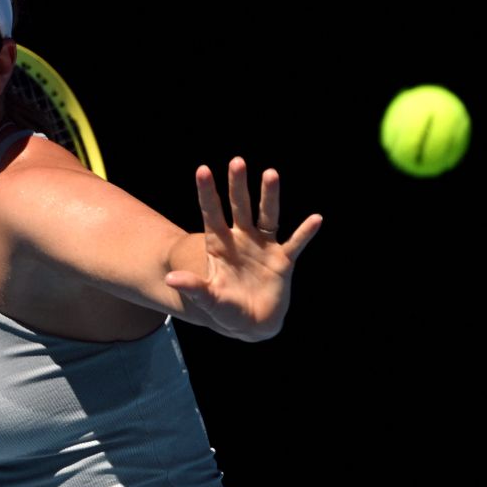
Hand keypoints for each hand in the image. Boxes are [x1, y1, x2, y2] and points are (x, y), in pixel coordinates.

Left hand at [165, 157, 321, 340]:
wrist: (251, 325)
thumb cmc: (224, 310)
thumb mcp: (208, 300)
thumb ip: (193, 288)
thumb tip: (170, 279)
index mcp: (220, 245)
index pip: (212, 213)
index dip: (207, 192)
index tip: (203, 169)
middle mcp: (242, 240)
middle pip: (239, 207)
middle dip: (238, 185)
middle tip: (237, 161)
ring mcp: (263, 248)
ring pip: (267, 216)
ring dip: (269, 196)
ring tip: (271, 174)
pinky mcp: (283, 261)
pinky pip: (296, 244)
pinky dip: (305, 233)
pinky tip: (316, 219)